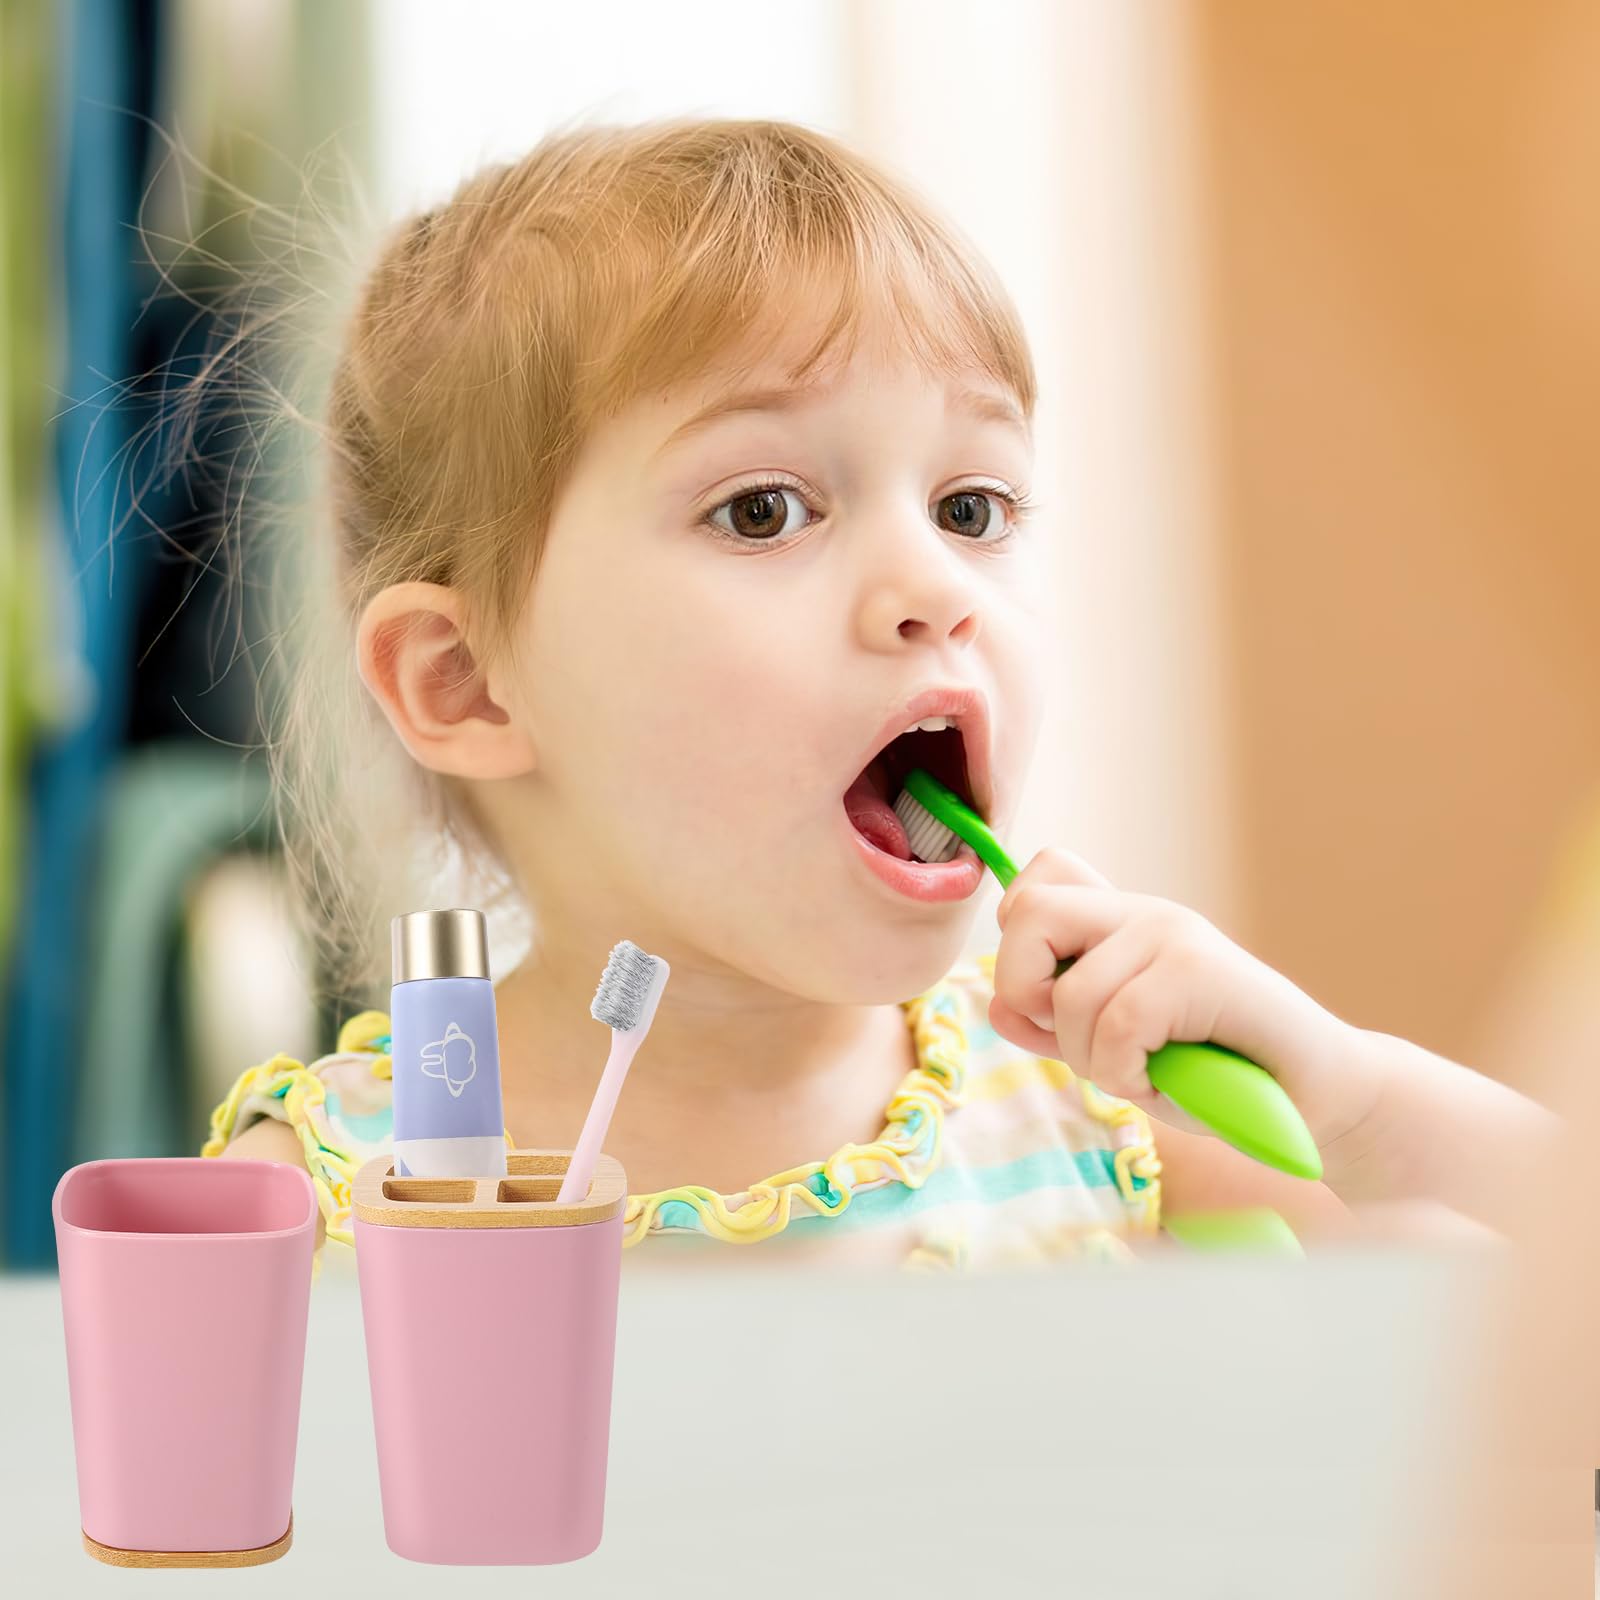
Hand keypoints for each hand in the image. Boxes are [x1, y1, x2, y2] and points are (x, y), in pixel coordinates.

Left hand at [988, 847, 1387, 1150]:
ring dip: (1092, 1061)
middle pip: (1029, 912)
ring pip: (1071, 994)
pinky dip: (1127, 1074)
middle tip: (1078, 1041)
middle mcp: (1143, 912)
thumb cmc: (1218, 1076)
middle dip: (1026, 991)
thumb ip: (1058, 1026)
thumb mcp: (1119, 1052)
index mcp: (1120, 920)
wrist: (1319, 1099)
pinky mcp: (1200, 968)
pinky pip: (1117, 1024)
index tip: (1051, 1004)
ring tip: (1142, 1074)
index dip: (1017, 948)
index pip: (1035, 882)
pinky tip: (1165, 1083)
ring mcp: (1173, 934)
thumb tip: (996, 1007)